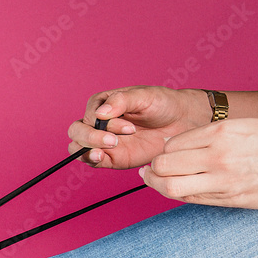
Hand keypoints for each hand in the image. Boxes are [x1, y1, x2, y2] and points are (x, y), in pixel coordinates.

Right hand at [67, 86, 209, 168]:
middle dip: (91, 137)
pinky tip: (102, 157)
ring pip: (77, 147)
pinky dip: (91, 160)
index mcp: (102, 104)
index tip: (129, 125)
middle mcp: (98, 123)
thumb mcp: (144, 96)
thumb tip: (100, 113)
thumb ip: (121, 101)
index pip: (88, 116)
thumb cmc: (163, 104)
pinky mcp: (110, 157)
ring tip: (104, 152)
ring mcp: (102, 141)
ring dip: (87, 150)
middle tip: (114, 140)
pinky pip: (91, 161)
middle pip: (76, 132)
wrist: (181, 123)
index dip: (103, 123)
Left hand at [140, 118, 257, 208]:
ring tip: (154, 181)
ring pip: (171, 187)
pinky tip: (176, 189)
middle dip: (153, 168)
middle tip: (150, 170)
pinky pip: (191, 199)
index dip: (164, 150)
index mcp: (222, 132)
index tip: (164, 153)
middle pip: (165, 165)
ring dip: (157, 185)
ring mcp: (223, 180)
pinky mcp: (229, 198)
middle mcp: (219, 155)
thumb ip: (207, 135)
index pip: (172, 144)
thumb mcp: (242, 127)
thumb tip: (170, 144)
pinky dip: (177, 194)